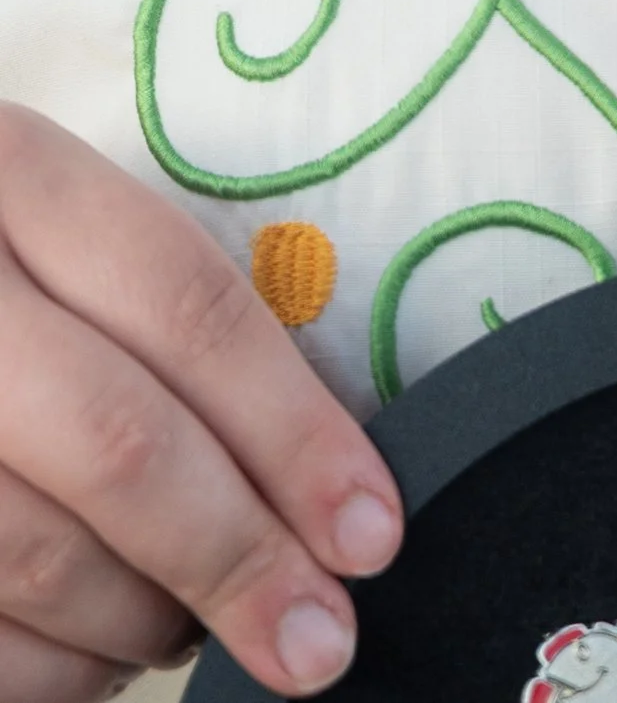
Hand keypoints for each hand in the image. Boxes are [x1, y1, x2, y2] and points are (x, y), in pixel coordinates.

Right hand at [0, 108, 400, 695]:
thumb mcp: (53, 228)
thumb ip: (163, 324)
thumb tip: (322, 482)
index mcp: (8, 171)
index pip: (187, 305)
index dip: (295, 431)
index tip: (373, 533)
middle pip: (118, 440)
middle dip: (236, 558)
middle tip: (316, 646)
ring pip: (35, 553)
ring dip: (143, 621)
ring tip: (194, 631)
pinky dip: (49, 672)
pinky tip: (93, 659)